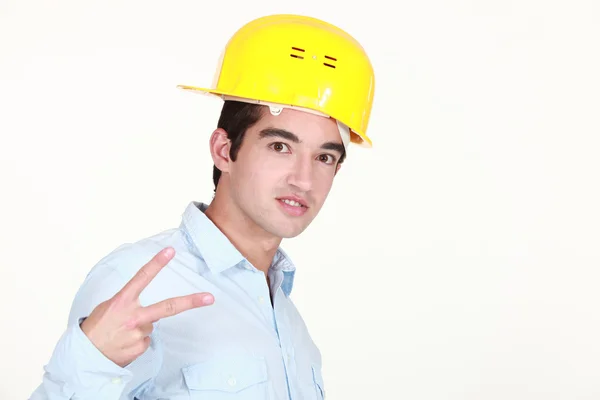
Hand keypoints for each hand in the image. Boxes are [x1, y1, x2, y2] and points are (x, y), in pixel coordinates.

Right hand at [80, 247, 213, 366]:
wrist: (84, 357)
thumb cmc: (95, 328)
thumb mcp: (107, 307)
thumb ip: (127, 302)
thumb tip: (142, 306)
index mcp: (122, 301)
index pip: (142, 277)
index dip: (157, 263)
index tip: (170, 251)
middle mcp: (133, 316)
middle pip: (168, 307)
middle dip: (191, 301)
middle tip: (209, 298)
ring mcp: (138, 333)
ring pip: (150, 325)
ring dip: (139, 328)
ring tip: (121, 334)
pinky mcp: (140, 347)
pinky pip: (145, 340)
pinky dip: (136, 341)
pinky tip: (123, 344)